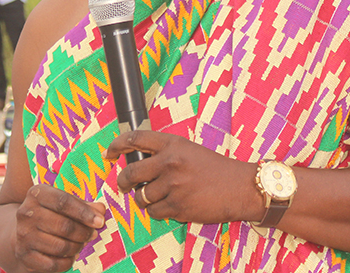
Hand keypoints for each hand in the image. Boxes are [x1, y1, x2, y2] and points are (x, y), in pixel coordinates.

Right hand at [13, 184, 104, 272]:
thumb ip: (83, 205)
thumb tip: (101, 210)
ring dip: (77, 247)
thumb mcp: (64, 203)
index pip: (64, 202)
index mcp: (37, 193)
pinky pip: (52, 264)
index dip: (84, 213)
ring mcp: (23, 235)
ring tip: (82, 244)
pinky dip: (67, 262)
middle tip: (93, 234)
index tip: (99, 221)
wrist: (22, 232)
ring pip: (60, 246)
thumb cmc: (50, 213)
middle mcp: (26, 213)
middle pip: (63, 225)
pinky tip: (71, 256)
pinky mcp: (24, 255)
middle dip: (83, 232)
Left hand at [105, 130, 259, 223]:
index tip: (109, 153)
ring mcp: (173, 186)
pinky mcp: (178, 207)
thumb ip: (164, 153)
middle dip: (123, 181)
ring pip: (141, 197)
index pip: (135, 138)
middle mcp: (170, 163)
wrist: (240, 187)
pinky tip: (168, 205)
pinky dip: (158, 211)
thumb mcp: (188, 150)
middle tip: (124, 184)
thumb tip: (138, 163)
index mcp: (172, 144)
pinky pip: (155, 212)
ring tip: (154, 197)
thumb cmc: (215, 169)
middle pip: (131, 173)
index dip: (117, 145)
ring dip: (143, 199)